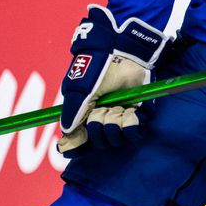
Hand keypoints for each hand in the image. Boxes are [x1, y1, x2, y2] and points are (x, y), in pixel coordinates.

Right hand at [57, 5, 165, 153]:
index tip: (75, 151)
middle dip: (99, 131)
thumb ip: (73, 114)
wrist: (122, 53)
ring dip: (114, 129)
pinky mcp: (139, 112)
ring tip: (116, 112)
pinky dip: (132, 128)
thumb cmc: (96, 70)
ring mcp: (120, 115)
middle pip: (99, 142)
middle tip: (102, 113)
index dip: (78, 147)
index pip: (80, 139)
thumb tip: (66, 136)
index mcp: (85, 112)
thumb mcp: (79, 91)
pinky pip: (135, 132)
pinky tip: (130, 116)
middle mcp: (102, 116)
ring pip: (116, 139)